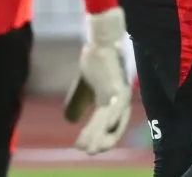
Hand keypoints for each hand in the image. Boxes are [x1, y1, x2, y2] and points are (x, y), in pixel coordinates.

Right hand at [63, 6, 131, 154]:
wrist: (101, 41)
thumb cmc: (95, 61)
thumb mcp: (83, 86)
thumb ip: (77, 102)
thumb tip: (70, 121)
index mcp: (111, 104)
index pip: (108, 128)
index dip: (97, 138)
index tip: (82, 146)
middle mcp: (119, 103)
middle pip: (113, 130)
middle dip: (99, 142)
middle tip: (86, 150)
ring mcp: (121, 96)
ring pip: (112, 123)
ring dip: (100, 136)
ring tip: (90, 147)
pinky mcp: (120, 88)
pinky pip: (115, 108)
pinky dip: (109, 120)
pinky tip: (105, 127)